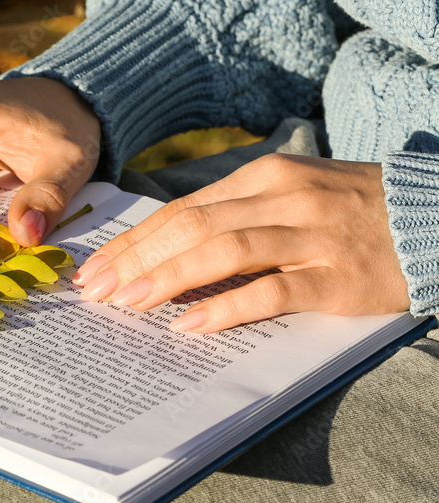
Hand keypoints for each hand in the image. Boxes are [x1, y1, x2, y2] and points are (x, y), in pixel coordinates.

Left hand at [72, 154, 409, 332]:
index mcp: (265, 177)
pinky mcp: (337, 279)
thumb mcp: (289, 194)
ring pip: (224, 252)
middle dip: (136, 260)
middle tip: (96, 290)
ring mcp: (312, 238)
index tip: (97, 267)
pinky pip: (272, 292)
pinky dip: (226, 308)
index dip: (135, 240)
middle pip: (192, 227)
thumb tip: (165, 246)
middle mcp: (284, 199)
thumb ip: (233, 214)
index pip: (182, 209)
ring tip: (129, 303)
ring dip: (168, 278)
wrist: (433, 217)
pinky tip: (189, 325)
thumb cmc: (349, 209)